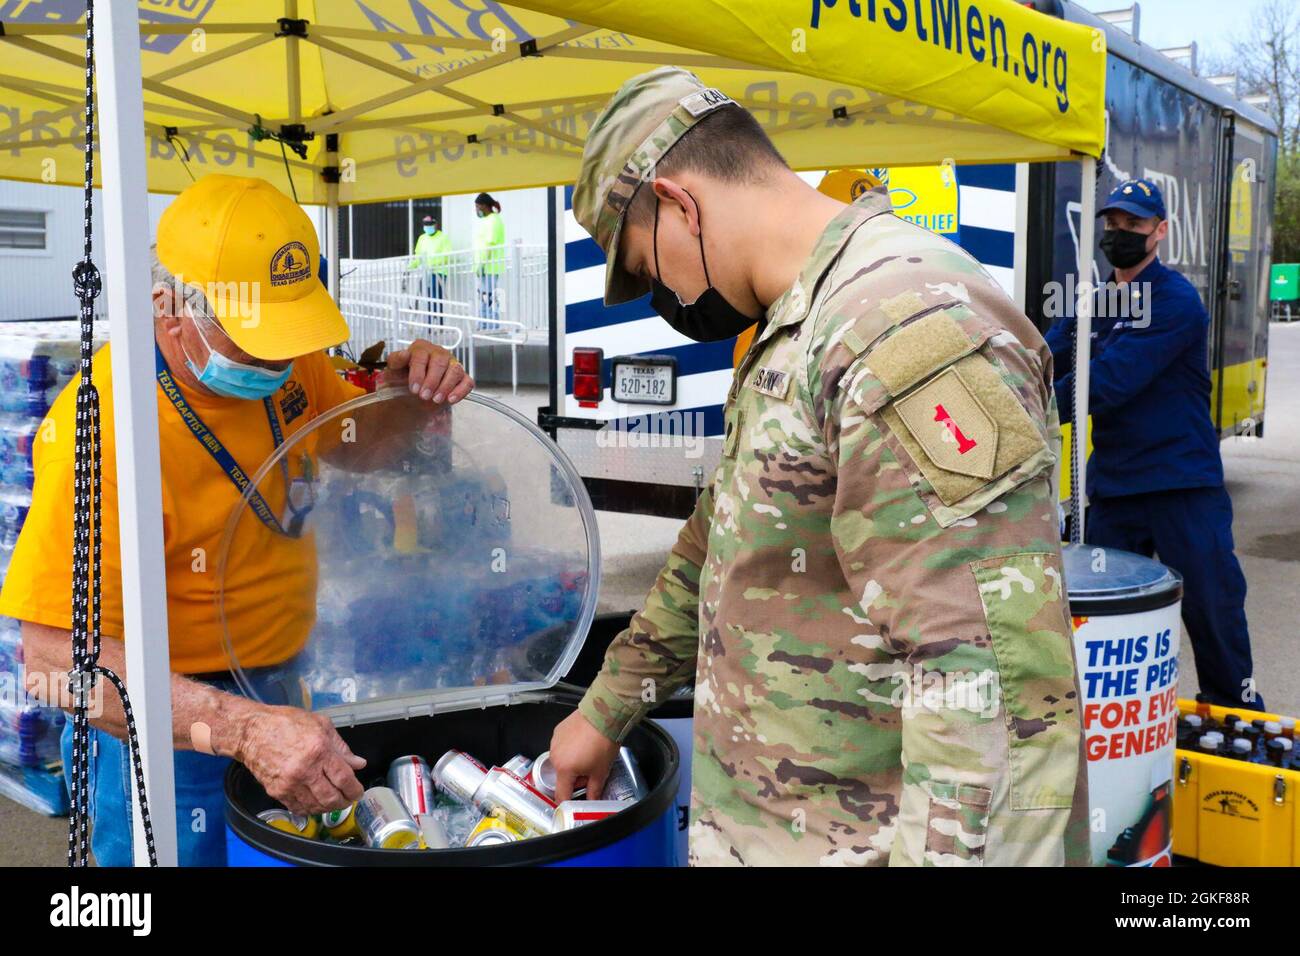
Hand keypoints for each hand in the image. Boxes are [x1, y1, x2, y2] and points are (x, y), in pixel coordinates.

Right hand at [234, 705, 366, 815]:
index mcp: (319, 750)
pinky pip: (299, 808)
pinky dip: (311, 809)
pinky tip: (316, 803)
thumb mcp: (321, 725)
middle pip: (331, 797)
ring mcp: (289, 784)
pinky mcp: (277, 792)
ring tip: (334, 801)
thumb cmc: (286, 723)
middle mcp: (305, 770)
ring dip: (328, 807)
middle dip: (344, 802)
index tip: (358, 792)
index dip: (354, 789)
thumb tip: (358, 763)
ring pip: (316, 806)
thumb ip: (341, 747)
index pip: (344, 778)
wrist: (251, 732)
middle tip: (348, 799)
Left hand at [383, 339, 473, 403]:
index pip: (421, 356)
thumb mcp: (394, 370)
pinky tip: (450, 399)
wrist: (413, 394)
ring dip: (446, 386)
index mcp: (421, 348)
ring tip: (436, 399)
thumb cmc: (404, 379)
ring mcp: (452, 364)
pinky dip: (460, 391)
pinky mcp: (462, 378)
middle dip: (432, 381)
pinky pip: (467, 382)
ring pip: (455, 370)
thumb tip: (405, 354)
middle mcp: (439, 353)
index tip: (414, 388)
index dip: (418, 373)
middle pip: (440, 362)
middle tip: (424, 396)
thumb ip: (396, 360)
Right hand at [548, 709, 620, 801]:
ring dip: (572, 762)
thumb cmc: (603, 742)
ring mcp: (554, 742)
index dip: (566, 803)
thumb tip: (592, 801)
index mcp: (565, 769)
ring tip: (589, 753)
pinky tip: (583, 743)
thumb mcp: (601, 771)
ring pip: (562, 761)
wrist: (603, 715)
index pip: (561, 794)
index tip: (569, 806)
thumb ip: (594, 790)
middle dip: (575, 778)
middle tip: (590, 771)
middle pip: (563, 776)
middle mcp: (555, 756)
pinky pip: (561, 746)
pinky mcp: (558, 731)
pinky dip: (570, 748)